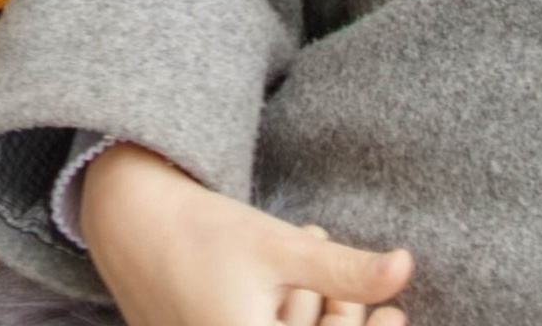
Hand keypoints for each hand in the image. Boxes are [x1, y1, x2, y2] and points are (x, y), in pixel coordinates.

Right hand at [77, 143, 411, 325]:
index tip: (395, 316)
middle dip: (336, 318)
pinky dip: (284, 316)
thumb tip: (406, 269)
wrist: (135, 225)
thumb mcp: (284, 248)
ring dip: (312, 313)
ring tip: (320, 275)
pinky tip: (290, 286)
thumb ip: (346, 271)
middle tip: (359, 290)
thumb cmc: (210, 234)